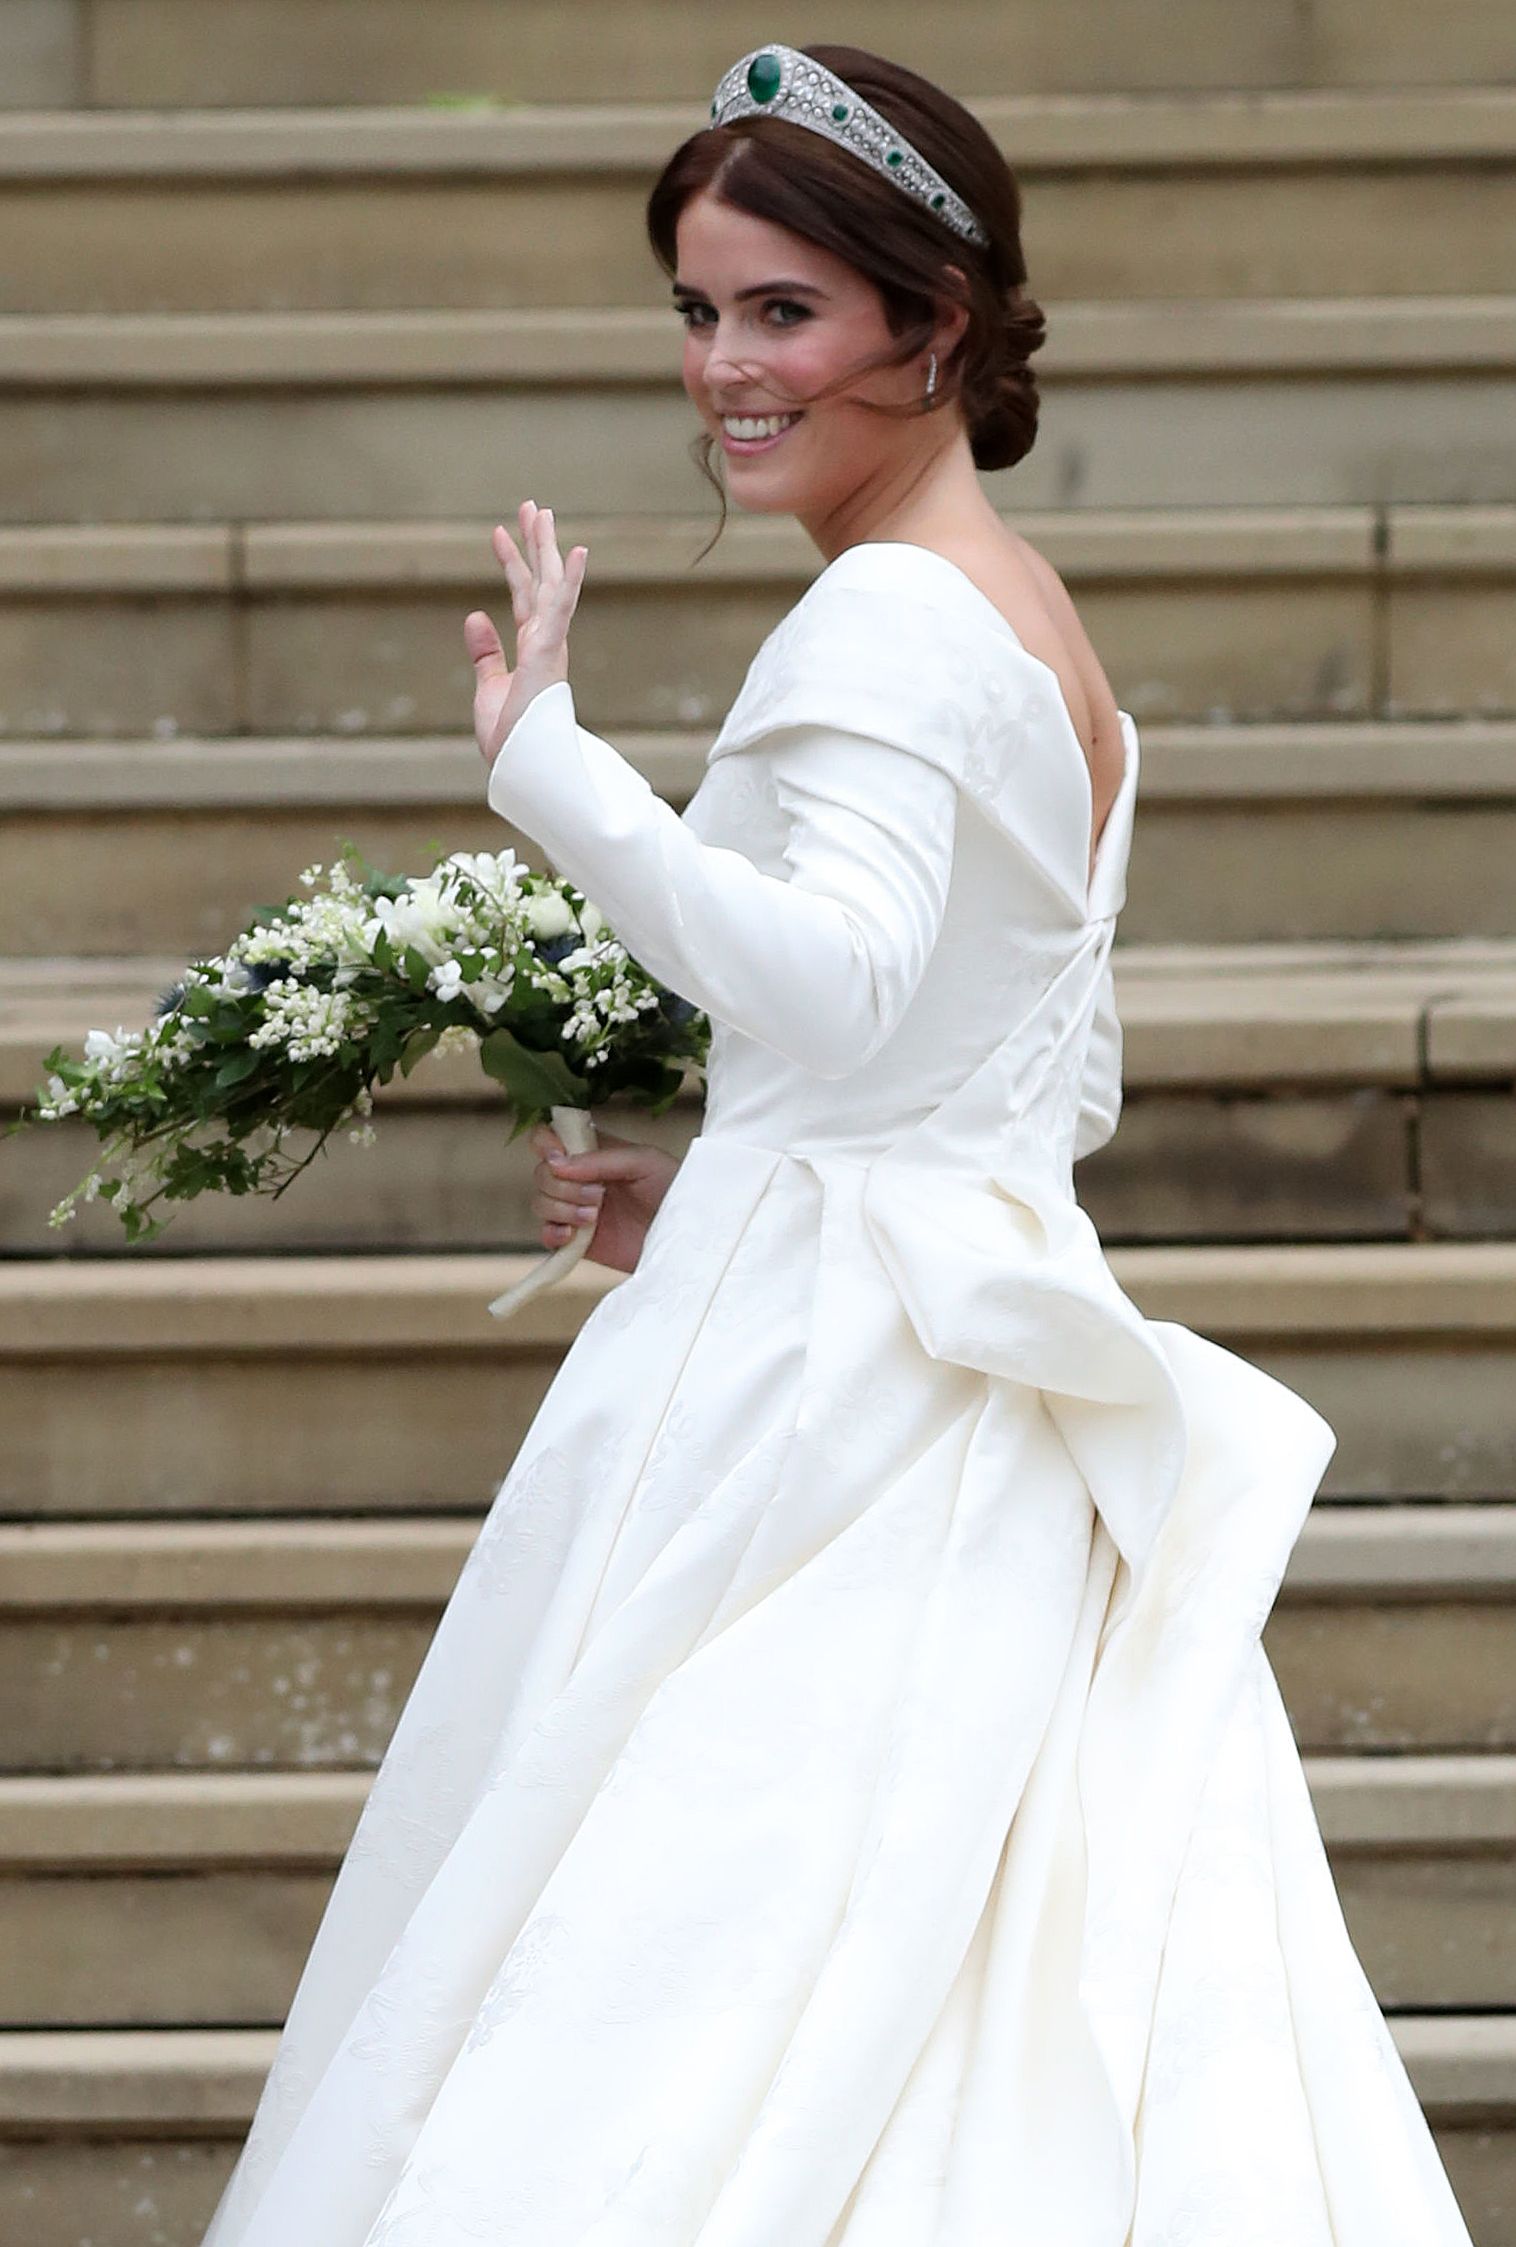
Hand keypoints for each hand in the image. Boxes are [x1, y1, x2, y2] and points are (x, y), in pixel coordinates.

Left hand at [464, 500, 588, 769]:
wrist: (519, 768)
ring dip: (546, 548)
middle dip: (535, 543)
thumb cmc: (510, 738)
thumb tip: (474, 614)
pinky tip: (575, 551)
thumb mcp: (488, 686)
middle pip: (540, 581)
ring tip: (540, 511)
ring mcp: (550, 645)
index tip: (499, 533)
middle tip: (532, 506)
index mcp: (532, 649)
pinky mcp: (550, 653)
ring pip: (550, 586)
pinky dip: (568, 580)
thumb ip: (485, 652)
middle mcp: (545, 641)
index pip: (521, 596)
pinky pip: (561, 610)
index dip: (511, 563)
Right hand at [527, 1121, 682, 1276]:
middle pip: (542, 1173)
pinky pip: (546, 1236)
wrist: (688, 1238)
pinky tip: (573, 1236)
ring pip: (540, 1203)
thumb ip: (602, 1158)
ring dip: (561, 1209)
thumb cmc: (675, 1190)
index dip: (546, 1143)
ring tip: (593, 1217)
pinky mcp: (578, 1242)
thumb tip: (558, 1164)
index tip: (559, 1157)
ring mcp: (576, 1211)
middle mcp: (581, 1179)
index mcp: (594, 1152)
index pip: (551, 1137)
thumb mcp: (645, 1161)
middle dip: (563, 1185)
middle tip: (598, 1196)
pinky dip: (552, 1234)